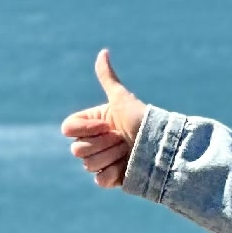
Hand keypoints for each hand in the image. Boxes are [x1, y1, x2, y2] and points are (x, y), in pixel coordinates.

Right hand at [61, 49, 146, 188]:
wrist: (162, 147)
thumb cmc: (142, 120)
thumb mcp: (122, 99)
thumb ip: (108, 79)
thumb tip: (104, 52)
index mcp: (91, 124)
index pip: (69, 129)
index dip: (87, 129)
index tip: (108, 125)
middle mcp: (93, 142)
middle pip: (77, 150)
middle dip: (104, 144)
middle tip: (122, 140)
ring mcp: (100, 161)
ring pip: (88, 164)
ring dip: (111, 157)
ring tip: (129, 152)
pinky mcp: (110, 179)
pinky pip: (98, 180)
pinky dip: (113, 174)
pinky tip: (127, 167)